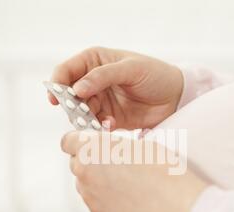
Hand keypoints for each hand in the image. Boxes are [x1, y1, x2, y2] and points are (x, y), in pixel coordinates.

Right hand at [49, 47, 182, 129]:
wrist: (176, 97)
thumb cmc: (155, 74)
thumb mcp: (130, 69)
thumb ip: (102, 76)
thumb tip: (76, 89)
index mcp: (95, 61)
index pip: (66, 70)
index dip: (57, 83)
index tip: (57, 99)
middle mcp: (94, 81)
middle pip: (70, 95)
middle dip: (72, 106)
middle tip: (81, 113)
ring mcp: (101, 100)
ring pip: (81, 112)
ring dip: (86, 119)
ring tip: (100, 121)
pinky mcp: (109, 118)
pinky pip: (95, 125)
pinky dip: (99, 127)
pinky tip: (111, 125)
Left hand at [60, 130, 207, 211]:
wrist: (174, 206)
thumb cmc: (163, 171)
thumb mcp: (137, 144)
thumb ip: (113, 145)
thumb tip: (107, 148)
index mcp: (91, 148)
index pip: (68, 141)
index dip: (79, 141)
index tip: (90, 144)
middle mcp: (84, 173)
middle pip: (76, 164)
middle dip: (90, 162)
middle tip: (114, 164)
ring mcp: (90, 197)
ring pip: (85, 186)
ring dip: (98, 182)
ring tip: (125, 184)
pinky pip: (96, 204)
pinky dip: (106, 201)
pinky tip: (128, 200)